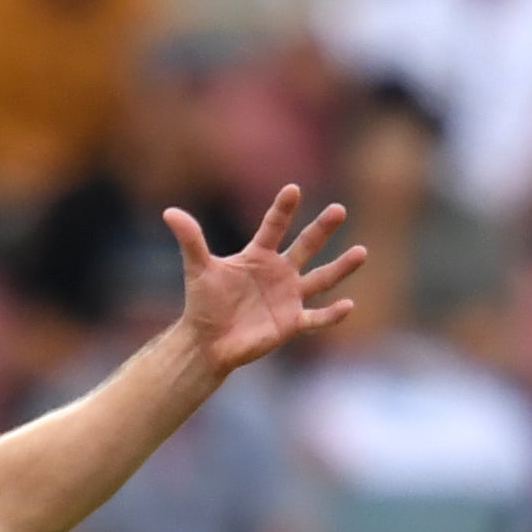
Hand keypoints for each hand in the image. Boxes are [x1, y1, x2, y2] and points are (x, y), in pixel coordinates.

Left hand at [167, 185, 365, 375]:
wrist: (206, 341)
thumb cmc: (203, 304)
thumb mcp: (197, 269)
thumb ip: (190, 240)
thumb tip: (169, 212)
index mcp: (259, 256)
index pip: (274, 227)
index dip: (282, 209)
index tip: (292, 190)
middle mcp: (280, 272)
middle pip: (306, 245)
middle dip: (322, 229)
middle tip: (338, 209)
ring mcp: (289, 296)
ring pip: (321, 278)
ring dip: (341, 267)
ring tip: (361, 251)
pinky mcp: (291, 322)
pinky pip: (317, 317)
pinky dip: (332, 314)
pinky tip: (348, 304)